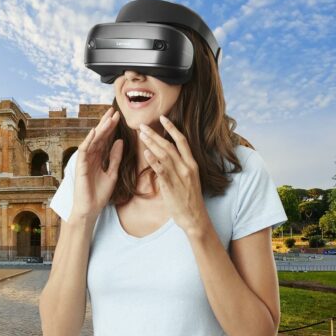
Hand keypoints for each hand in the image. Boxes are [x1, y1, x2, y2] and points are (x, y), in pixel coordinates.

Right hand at [70, 108, 122, 220]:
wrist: (91, 209)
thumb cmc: (100, 194)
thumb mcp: (112, 173)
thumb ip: (115, 157)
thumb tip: (119, 141)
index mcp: (98, 159)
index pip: (105, 140)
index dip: (111, 128)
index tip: (119, 117)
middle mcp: (90, 157)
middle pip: (99, 137)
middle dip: (106, 124)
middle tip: (113, 111)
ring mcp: (84, 161)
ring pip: (93, 141)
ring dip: (101, 129)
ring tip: (108, 118)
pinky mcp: (80, 166)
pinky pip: (84, 150)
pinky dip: (89, 140)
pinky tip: (95, 131)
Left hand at [138, 115, 209, 235]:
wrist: (194, 217)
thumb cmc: (189, 199)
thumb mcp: (188, 179)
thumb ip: (177, 167)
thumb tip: (163, 158)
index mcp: (192, 164)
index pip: (182, 141)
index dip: (172, 128)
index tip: (162, 117)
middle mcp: (187, 167)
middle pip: (169, 145)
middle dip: (155, 134)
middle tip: (142, 125)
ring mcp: (179, 176)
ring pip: (164, 155)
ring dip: (151, 143)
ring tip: (141, 134)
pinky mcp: (171, 186)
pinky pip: (161, 170)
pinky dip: (154, 160)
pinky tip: (146, 153)